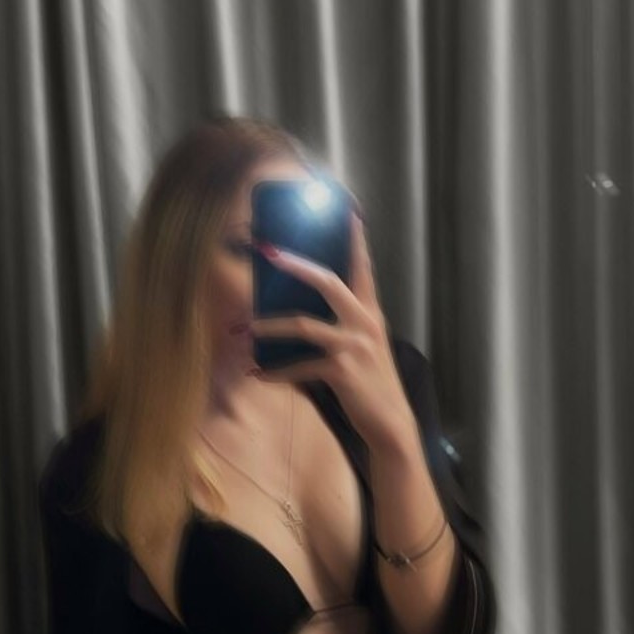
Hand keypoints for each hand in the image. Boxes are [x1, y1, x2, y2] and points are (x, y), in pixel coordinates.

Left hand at [247, 211, 416, 452]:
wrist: (391, 424)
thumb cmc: (370, 382)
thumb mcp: (363, 345)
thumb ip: (341, 322)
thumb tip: (296, 308)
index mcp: (370, 311)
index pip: (361, 266)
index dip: (353, 237)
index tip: (346, 209)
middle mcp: (365, 322)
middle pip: (329, 282)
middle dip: (296, 264)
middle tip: (267, 251)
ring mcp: (355, 346)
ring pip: (304, 325)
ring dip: (268, 325)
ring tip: (242, 328)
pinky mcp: (342, 372)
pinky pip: (299, 367)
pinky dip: (274, 372)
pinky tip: (256, 373)